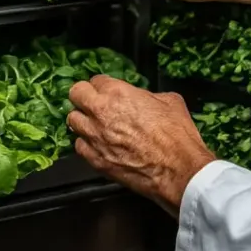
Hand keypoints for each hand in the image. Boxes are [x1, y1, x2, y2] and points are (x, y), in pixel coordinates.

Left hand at [68, 75, 215, 215]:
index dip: (103, 85)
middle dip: (84, 96)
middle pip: (75, 94)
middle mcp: (100, 112)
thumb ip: (147, 95)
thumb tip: (142, 99)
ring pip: (72, 120)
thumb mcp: (169, 101)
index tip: (108, 91)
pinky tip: (99, 145)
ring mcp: (95, 137)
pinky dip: (87, 144)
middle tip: (94, 103)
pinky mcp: (95, 160)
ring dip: (83, 120)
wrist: (178, 170)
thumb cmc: (177, 135)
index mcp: (118, 93)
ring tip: (95, 125)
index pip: (96, 80)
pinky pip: (79, 146)